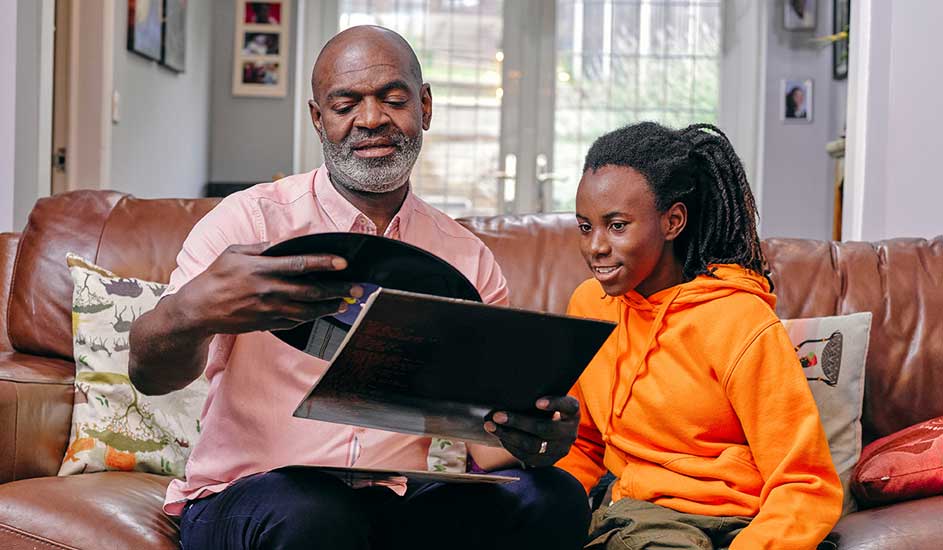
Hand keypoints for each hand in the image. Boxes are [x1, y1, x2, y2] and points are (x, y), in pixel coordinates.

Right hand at [173, 242, 359, 334]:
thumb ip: (260, 248)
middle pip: (311, 290)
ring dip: (330, 307)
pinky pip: (295, 321)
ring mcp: (269, 310)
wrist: (198, 310)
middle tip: (357, 287)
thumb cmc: (216, 276)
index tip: (344, 262)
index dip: (324, 263)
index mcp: (261, 268)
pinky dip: (312, 317)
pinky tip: (323, 312)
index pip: (300, 264)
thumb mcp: (234, 252)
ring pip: (308, 310)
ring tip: (346, 302)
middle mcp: (268, 290)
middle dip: (337, 289)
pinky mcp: (267, 324)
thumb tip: (283, 244)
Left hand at [483, 396, 578, 467]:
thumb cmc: (545, 409)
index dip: (554, 404)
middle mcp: (570, 432)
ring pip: (534, 445)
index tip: (537, 402)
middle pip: (544, 428)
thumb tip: (511, 391)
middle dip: (518, 421)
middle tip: (498, 415)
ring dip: (509, 435)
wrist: (553, 432)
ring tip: (492, 426)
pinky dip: (512, 447)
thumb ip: (537, 396)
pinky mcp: (550, 461)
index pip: (568, 406)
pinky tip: (500, 437)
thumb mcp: (548, 400)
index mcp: (573, 412)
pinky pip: (529, 457)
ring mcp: (562, 449)